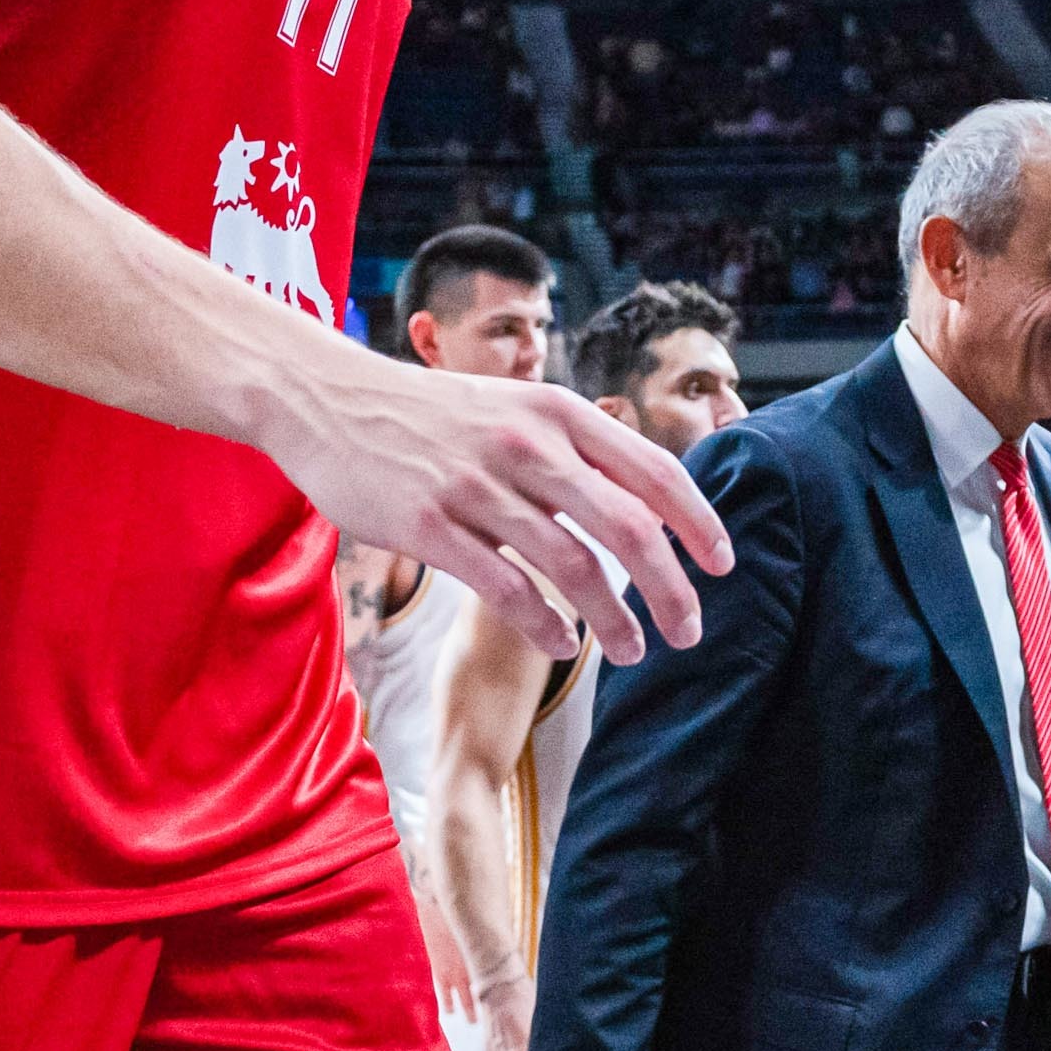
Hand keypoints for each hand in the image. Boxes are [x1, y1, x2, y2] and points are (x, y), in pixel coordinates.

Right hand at [272, 360, 728, 665]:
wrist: (328, 398)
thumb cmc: (431, 413)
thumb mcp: (512, 404)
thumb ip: (572, 446)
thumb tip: (642, 498)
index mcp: (557, 411)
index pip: (653, 472)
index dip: (698, 524)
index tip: (722, 566)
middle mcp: (527, 445)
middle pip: (628, 528)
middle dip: (671, 589)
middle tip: (690, 631)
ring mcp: (477, 485)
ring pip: (573, 568)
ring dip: (614, 621)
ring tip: (632, 652)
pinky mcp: (430, 525)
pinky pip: (507, 589)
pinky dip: (546, 625)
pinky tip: (564, 646)